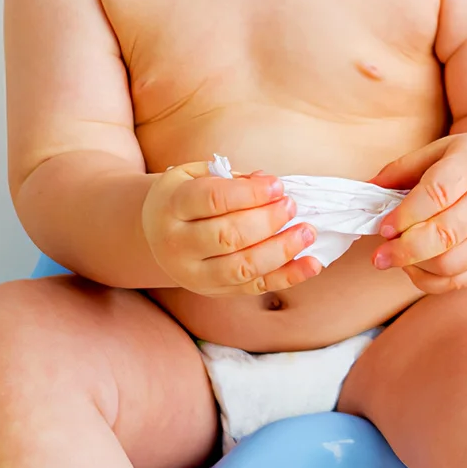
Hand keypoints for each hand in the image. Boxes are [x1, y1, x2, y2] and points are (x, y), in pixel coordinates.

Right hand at [142, 163, 323, 295]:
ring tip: (307, 231)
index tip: (277, 186)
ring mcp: (194, 274)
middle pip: (227, 236)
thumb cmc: (183, 199)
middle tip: (291, 206)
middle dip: (267, 221)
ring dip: (281, 250)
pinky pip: (255, 287)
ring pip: (242, 267)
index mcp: (171, 207)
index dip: (249, 193)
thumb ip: (228, 178)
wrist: (154, 236)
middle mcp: (177, 244)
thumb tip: (267, 183)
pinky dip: (288, 277)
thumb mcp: (194, 176)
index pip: (212, 200)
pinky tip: (312, 263)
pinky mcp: (214, 292)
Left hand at [369, 132, 466, 293]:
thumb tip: (369, 187)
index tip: (384, 226)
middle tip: (380, 254)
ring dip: (416, 267)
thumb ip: (405, 167)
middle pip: (445, 235)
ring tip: (396, 258)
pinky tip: (415, 268)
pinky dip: (431, 282)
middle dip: (405, 250)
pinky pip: (461, 280)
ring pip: (452, 264)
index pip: (438, 193)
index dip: (406, 214)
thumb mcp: (446, 149)